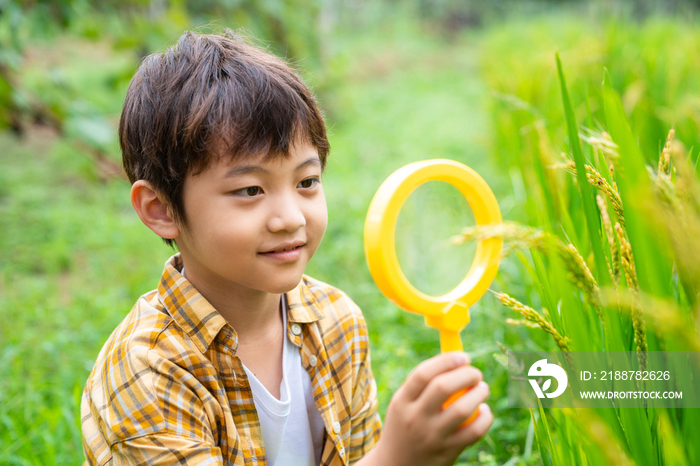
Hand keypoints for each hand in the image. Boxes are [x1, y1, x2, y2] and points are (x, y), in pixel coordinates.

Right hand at [373, 352, 492, 465]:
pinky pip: (474, 431)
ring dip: (479, 394)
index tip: (463, 357)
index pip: (423, 374)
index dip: (446, 361)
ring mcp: (432, 436)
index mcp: (402, 402)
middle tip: (476, 373)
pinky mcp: (448, 452)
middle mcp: (415, 418)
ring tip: (482, 388)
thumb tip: (455, 359)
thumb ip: (423, 385)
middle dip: (466, 375)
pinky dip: (485, 417)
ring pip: (462, 409)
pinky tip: (484, 411)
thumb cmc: (405, 425)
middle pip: (443, 387)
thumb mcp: (403, 404)